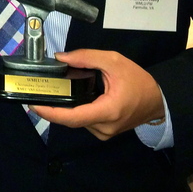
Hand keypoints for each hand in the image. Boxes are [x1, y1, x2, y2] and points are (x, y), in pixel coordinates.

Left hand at [31, 49, 164, 140]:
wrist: (159, 100)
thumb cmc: (138, 80)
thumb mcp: (113, 61)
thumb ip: (86, 58)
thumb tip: (60, 58)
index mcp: (107, 111)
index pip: (73, 117)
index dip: (51, 113)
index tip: (34, 105)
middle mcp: (104, 127)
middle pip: (71, 120)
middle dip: (53, 108)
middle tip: (37, 93)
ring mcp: (104, 133)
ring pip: (77, 122)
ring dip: (64, 109)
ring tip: (51, 92)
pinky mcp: (104, 132)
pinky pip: (84, 122)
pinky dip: (74, 111)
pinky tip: (68, 98)